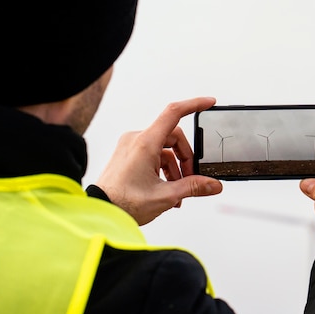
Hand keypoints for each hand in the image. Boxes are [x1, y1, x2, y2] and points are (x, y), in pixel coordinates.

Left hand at [95, 97, 222, 224]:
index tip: (209, 103)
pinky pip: (153, 154)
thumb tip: (213, 185)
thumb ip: (193, 187)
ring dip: (175, 167)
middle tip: (191, 179)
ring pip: (164, 148)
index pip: (174, 113)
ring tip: (177, 191)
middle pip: (173, 138)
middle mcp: (136, 139)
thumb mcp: (165, 196)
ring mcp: (130, 146)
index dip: (194, 105)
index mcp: (145, 143)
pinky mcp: (127, 154)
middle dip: (185, 158)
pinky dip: (163, 168)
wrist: (101, 211)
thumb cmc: (123, 203)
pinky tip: (166, 189)